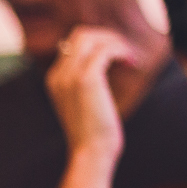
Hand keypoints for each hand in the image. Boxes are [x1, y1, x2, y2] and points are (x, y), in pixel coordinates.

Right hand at [45, 27, 136, 160]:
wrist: (90, 153)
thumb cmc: (93, 133)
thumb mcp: (84, 103)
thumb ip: (86, 82)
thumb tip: (106, 61)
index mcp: (54, 79)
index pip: (73, 44)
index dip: (98, 44)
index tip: (117, 57)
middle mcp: (58, 74)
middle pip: (80, 34)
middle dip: (107, 37)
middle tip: (125, 53)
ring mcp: (70, 76)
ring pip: (91, 37)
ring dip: (115, 42)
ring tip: (130, 57)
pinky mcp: (86, 79)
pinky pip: (105, 50)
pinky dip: (121, 51)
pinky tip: (132, 62)